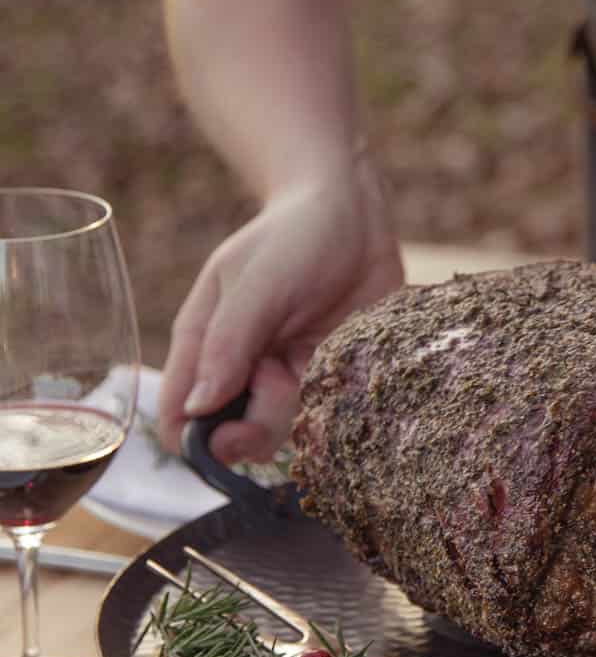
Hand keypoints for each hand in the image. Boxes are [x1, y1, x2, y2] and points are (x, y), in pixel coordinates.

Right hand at [159, 158, 403, 464]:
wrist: (354, 214)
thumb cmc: (293, 238)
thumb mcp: (256, 283)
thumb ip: (228, 343)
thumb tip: (196, 409)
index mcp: (206, 347)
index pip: (180, 415)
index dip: (191, 442)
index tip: (218, 442)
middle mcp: (245, 373)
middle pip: (233, 435)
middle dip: (252, 433)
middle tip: (279, 392)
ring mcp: (291, 380)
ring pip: (285, 432)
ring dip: (301, 418)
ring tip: (322, 362)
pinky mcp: (334, 381)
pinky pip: (331, 418)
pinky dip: (340, 410)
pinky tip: (351, 376)